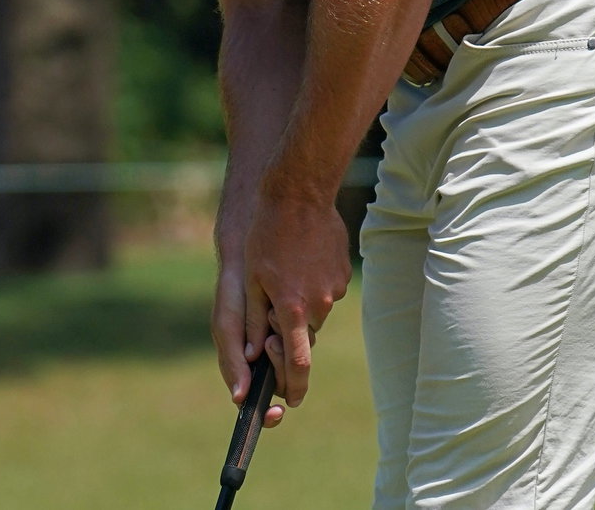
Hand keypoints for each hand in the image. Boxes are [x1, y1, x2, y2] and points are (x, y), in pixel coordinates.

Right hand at [213, 258, 286, 428]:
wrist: (251, 253)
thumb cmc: (233, 293)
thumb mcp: (227, 326)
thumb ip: (232, 361)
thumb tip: (241, 399)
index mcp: (248, 363)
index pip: (261, 398)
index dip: (268, 412)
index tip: (277, 411)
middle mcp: (269, 355)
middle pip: (284, 380)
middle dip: (280, 366)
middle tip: (271, 342)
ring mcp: (288, 338)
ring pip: (299, 358)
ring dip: (290, 345)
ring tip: (275, 318)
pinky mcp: (303, 322)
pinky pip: (309, 335)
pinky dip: (301, 328)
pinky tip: (286, 310)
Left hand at [242, 191, 349, 407]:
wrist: (299, 192)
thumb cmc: (266, 235)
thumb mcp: (251, 279)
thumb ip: (253, 321)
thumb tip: (253, 356)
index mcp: (293, 309)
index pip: (298, 364)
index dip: (293, 387)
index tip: (290, 402)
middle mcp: (320, 304)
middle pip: (304, 334)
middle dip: (287, 329)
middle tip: (269, 302)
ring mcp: (335, 287)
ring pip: (315, 310)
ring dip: (299, 302)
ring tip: (283, 267)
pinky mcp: (343, 272)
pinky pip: (325, 289)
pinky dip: (311, 283)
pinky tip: (299, 256)